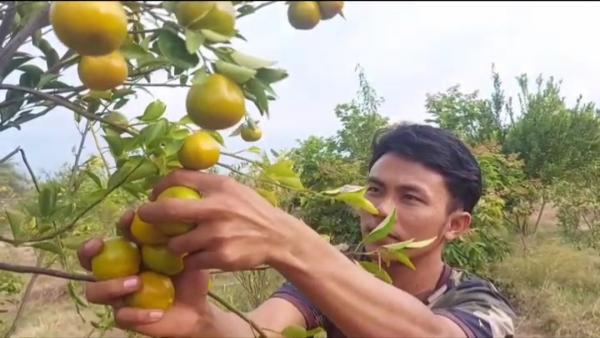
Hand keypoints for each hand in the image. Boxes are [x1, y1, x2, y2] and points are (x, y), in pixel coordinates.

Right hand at [77, 211, 212, 337]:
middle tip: (99, 246)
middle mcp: (118, 272)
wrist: (197, 309)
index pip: (118, 234)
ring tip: (136, 282)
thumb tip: (178, 212)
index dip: (120, 224)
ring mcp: (118, 295)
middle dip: (87, 252)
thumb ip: (181, 236)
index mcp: (132, 252)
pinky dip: (138, 314)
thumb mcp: (189, 254)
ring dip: (111, 285)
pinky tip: (158, 313)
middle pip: (89, 261)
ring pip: (95, 291)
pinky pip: (122, 316)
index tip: (131, 217)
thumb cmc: (189, 276)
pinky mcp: (127, 318)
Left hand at [137, 169, 310, 271]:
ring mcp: (217, 235)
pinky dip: (190, 260)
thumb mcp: (233, 188)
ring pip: (175, 243)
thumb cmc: (250, 210)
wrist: (277, 237)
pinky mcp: (220, 257)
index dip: (159, 187)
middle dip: (148, 215)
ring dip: (173, 245)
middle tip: (144, 219)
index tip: (154, 195)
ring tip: (180, 243)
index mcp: (219, 187)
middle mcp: (217, 209)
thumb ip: (206, 184)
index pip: (177, 178)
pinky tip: (196, 256)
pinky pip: (190, 261)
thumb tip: (172, 180)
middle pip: (167, 210)